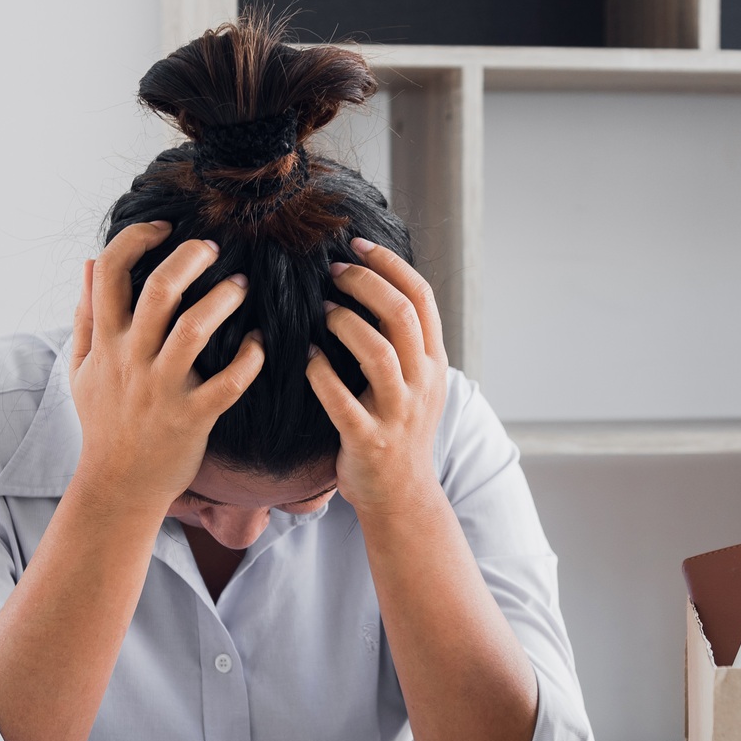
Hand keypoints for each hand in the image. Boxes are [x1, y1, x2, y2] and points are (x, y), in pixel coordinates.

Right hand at [68, 221, 263, 511]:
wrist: (117, 486)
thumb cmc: (104, 422)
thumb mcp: (81, 367)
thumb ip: (85, 314)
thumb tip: (87, 262)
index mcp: (106, 342)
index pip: (109, 272)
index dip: (135, 238)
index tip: (162, 228)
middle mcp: (132, 360)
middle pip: (159, 290)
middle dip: (190, 257)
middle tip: (213, 248)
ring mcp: (163, 389)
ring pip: (195, 330)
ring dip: (223, 299)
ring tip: (240, 286)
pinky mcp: (193, 417)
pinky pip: (228, 382)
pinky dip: (250, 358)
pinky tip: (259, 343)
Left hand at [306, 238, 448, 516]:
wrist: (401, 495)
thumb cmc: (399, 430)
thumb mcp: (417, 382)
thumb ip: (404, 341)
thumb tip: (374, 283)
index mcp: (433, 362)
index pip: (421, 297)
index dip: (390, 264)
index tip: (359, 245)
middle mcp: (421, 383)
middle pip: (400, 315)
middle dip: (364, 283)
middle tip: (333, 270)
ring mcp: (397, 413)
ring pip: (377, 352)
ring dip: (344, 323)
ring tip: (322, 312)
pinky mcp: (369, 439)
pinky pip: (341, 399)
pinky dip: (320, 373)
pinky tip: (307, 358)